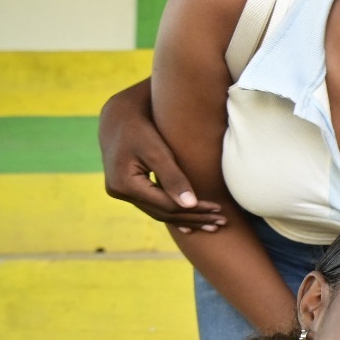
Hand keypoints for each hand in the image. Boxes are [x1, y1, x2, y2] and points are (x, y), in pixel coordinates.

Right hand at [98, 79, 225, 229]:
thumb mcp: (158, 150)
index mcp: (124, 183)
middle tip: (222, 222)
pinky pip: (153, 206)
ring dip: (187, 220)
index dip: (194, 210)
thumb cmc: (142, 128)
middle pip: (163, 213)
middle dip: (194, 218)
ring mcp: (120, 192)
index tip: (219, 209)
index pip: (166, 205)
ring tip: (213, 225)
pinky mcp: (126, 189)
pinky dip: (174, 213)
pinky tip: (191, 225)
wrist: (119, 115)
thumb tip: (190, 205)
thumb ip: (173, 178)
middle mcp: (118, 191)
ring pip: (159, 212)